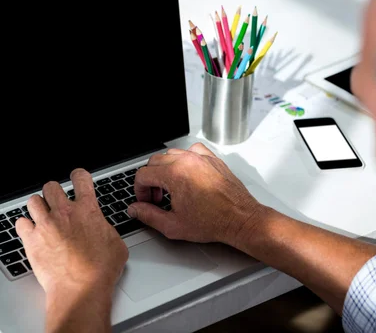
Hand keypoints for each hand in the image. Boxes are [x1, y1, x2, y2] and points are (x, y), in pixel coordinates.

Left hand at [15, 169, 127, 297]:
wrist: (81, 289)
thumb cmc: (99, 271)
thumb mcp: (116, 244)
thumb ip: (106, 230)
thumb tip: (103, 231)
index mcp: (87, 210)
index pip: (80, 179)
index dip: (78, 176)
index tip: (77, 177)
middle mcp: (64, 213)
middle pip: (51, 186)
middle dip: (53, 192)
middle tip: (56, 200)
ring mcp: (46, 225)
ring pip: (33, 200)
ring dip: (38, 206)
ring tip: (42, 215)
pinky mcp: (31, 240)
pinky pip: (20, 222)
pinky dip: (24, 226)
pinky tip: (30, 232)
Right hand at [127, 143, 263, 246]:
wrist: (240, 219)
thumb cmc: (213, 222)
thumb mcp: (173, 225)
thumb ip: (148, 215)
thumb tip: (135, 209)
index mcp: (175, 175)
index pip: (143, 174)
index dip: (139, 190)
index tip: (145, 200)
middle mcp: (187, 161)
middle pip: (155, 162)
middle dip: (151, 180)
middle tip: (156, 198)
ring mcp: (201, 158)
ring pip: (171, 154)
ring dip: (166, 169)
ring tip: (171, 189)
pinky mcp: (213, 159)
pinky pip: (192, 151)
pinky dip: (185, 160)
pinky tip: (187, 175)